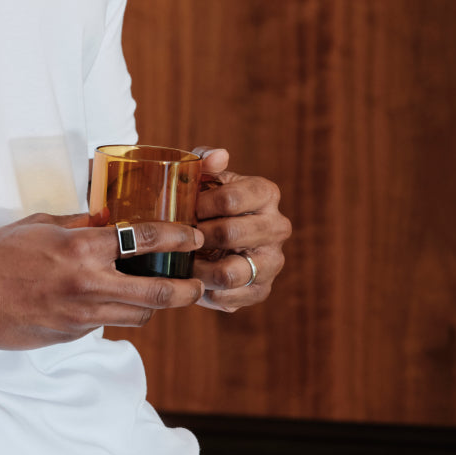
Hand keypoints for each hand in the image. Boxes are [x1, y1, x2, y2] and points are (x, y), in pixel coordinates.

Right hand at [0, 210, 204, 348]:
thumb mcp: (42, 225)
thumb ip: (79, 225)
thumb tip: (107, 219)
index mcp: (82, 248)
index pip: (147, 240)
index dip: (178, 238)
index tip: (193, 237)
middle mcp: (89, 284)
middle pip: (158, 292)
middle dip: (186, 289)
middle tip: (197, 284)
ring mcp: (82, 315)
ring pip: (138, 315)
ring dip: (152, 304)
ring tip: (157, 292)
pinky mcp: (71, 335)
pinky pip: (105, 324)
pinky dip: (114, 312)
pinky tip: (105, 301)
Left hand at [190, 147, 290, 312]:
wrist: (209, 238)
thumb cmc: (203, 202)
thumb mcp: (201, 177)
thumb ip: (205, 161)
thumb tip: (219, 156)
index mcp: (265, 193)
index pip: (230, 199)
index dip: (199, 206)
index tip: (182, 210)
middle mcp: (278, 226)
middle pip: (230, 234)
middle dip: (196, 237)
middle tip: (177, 238)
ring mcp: (273, 260)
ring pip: (232, 271)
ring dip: (199, 268)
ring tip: (182, 262)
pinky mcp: (261, 290)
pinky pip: (231, 298)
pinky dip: (205, 292)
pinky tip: (194, 280)